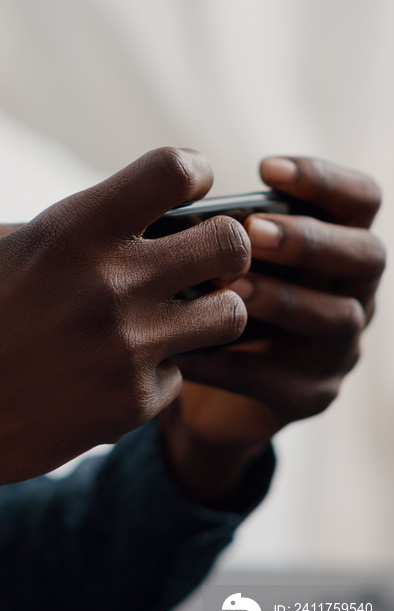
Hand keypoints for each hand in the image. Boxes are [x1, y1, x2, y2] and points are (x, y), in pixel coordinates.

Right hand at [0, 147, 249, 482]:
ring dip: (212, 312)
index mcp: (75, 230)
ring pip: (231, 314)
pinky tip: (121, 371)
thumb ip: (88, 227)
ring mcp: (127, 348)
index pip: (174, 171)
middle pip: (232, 244)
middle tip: (208, 261)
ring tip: (180, 317)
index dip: (194, 171)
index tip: (189, 188)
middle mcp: (110, 285)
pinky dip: (159, 370)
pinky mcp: (133, 401)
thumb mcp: (16, 247)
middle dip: (229, 248)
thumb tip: (165, 214)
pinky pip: (181, 372)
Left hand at [162, 157, 385, 506]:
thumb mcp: (224, 265)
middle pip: (367, 256)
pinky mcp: (310, 397)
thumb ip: (221, 240)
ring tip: (231, 290)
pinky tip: (190, 351)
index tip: (266, 168)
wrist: (209, 395)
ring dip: (283, 299)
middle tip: (253, 233)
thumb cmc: (218, 308)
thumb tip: (184, 215)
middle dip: (311, 240)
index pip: (362, 201)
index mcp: (337, 251)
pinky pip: (280, 380)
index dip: (325, 180)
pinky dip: (233, 363)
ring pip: (337, 318)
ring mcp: (337, 351)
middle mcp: (353, 296)